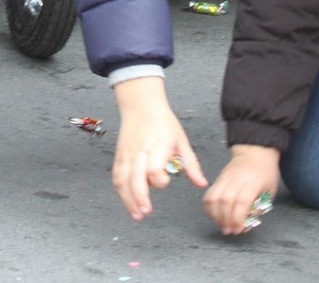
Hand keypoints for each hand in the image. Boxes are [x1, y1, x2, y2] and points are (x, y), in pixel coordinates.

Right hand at [111, 77, 207, 219]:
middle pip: (135, 178)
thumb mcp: (181, 140)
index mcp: (157, 146)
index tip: (165, 180)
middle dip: (139, 198)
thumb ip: (191, 165)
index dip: (159, 179)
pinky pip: (116, 175)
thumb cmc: (163, 121)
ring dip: (127, 199)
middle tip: (145, 212)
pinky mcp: (119, 155)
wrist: (141, 104)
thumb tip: (201, 184)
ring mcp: (127, 153)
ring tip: (136, 214)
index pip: (154, 169)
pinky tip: (127, 201)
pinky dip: (120, 190)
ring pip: (122, 180)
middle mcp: (140, 151)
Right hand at [203, 145, 280, 235]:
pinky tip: (215, 215)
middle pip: (225, 200)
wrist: (255, 151)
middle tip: (229, 230)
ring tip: (222, 225)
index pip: (242, 201)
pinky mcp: (218, 178)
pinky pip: (209, 194)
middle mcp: (237, 178)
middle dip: (226, 220)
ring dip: (215, 215)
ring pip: (214, 197)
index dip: (238, 218)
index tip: (239, 229)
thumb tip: (245, 225)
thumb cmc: (265, 173)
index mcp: (254, 181)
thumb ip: (258, 208)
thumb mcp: (270, 191)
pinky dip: (209, 207)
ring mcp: (225, 177)